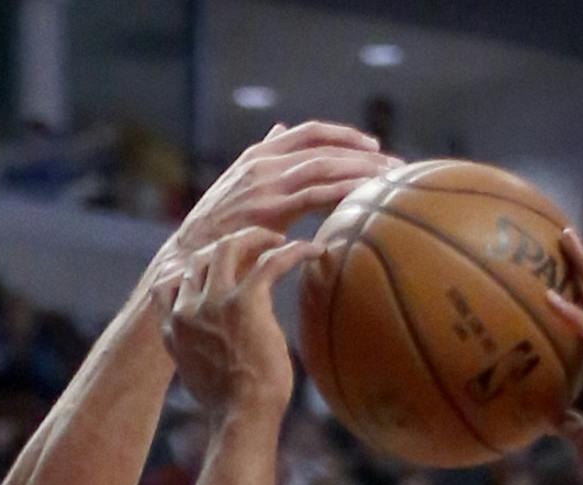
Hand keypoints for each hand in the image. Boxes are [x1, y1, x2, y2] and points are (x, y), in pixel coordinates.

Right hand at [153, 229, 317, 419]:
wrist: (241, 418)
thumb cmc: (230, 410)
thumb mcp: (200, 379)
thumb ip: (197, 355)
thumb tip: (213, 355)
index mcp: (174, 329)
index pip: (169, 283)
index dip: (192, 270)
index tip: (214, 268)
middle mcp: (188, 310)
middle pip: (201, 257)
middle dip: (228, 246)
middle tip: (255, 247)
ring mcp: (214, 302)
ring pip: (229, 247)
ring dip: (256, 237)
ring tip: (280, 240)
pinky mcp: (245, 300)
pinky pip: (270, 261)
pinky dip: (294, 250)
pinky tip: (314, 250)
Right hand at [167, 121, 397, 263]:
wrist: (187, 258)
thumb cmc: (214, 232)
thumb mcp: (236, 186)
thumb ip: (262, 157)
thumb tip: (280, 129)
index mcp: (257, 154)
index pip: (309, 132)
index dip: (344, 136)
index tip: (373, 147)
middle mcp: (263, 163)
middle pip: (324, 147)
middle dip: (364, 155)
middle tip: (396, 168)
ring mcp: (266, 184)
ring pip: (325, 166)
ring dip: (361, 171)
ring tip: (390, 183)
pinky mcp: (270, 210)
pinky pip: (316, 195)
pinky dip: (344, 193)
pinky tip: (366, 199)